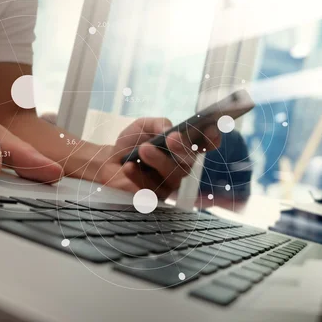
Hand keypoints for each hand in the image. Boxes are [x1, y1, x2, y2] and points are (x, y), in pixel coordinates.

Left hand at [98, 117, 220, 197]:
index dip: (212, 137)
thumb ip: (158, 124)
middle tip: (171, 138)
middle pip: (189, 161)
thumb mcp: (143, 126)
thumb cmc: (131, 143)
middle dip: (182, 149)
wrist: (109, 161)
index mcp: (184, 147)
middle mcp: (181, 166)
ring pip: (172, 176)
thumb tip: (168, 130)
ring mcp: (169, 184)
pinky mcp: (153, 198)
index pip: (205, 144)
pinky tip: (129, 166)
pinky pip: (151, 189)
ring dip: (159, 161)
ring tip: (143, 149)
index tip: (210, 128)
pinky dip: (138, 176)